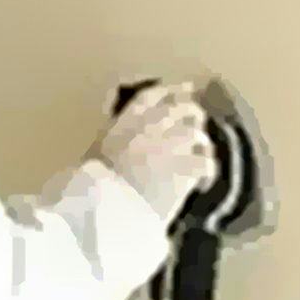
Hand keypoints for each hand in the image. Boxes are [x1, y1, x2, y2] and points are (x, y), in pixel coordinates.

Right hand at [92, 81, 214, 221]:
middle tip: (198, 128)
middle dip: (195, 116)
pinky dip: (207, 174)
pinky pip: (206, 163)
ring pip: (198, 135)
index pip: (152, 96)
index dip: (172, 90)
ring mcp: (170, 146)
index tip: (187, 88)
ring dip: (203, 147)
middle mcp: (150, 126)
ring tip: (201, 161)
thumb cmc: (92, 188)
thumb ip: (111, 141)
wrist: (105, 210)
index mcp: (124, 122)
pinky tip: (203, 185)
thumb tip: (118, 140)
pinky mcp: (185, 168)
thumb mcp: (94, 155)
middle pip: (183, 109)